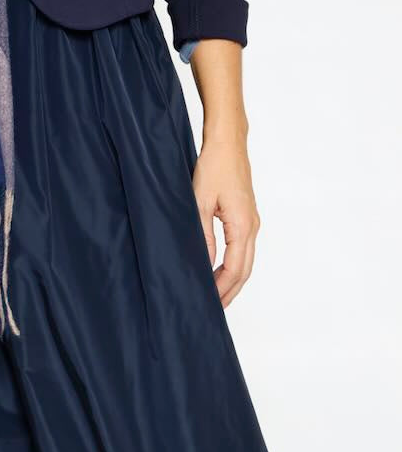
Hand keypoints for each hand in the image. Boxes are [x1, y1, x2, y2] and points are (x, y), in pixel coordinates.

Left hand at [192, 134, 260, 307]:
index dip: (222, 289)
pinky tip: (221, 267)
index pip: (235, 269)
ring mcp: (252, 221)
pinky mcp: (247, 215)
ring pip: (246, 260)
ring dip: (233, 278)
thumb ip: (202, 235)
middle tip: (214, 308)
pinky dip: (234, 263)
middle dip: (230, 291)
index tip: (210, 303)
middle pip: (244, 270)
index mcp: (242, 226)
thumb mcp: (200, 202)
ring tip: (216, 294)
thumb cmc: (214, 166)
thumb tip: (202, 263)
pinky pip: (244, 248)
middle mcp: (252, 226)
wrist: (228, 142)